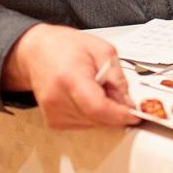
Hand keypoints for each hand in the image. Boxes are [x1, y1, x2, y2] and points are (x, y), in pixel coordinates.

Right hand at [1, 23, 138, 129]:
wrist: (37, 52)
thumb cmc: (66, 47)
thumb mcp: (102, 50)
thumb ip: (117, 77)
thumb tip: (127, 102)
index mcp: (70, 77)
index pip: (97, 107)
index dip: (119, 114)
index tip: (134, 114)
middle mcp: (57, 99)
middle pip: (97, 118)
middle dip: (114, 110)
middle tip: (116, 91)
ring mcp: (53, 113)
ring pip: (93, 125)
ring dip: (103, 112)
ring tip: (95, 88)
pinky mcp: (53, 122)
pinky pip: (83, 125)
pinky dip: (92, 115)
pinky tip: (86, 97)